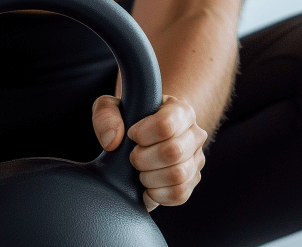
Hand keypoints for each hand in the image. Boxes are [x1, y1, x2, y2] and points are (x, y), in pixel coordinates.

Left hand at [91, 93, 206, 210]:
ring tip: (140, 170)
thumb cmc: (129, 118)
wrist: (144, 136)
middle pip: (173, 152)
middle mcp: (195, 133)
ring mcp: (196, 159)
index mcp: (180, 109)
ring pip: (178, 176)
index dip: (142, 135)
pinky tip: (147, 185)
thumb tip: (112, 141)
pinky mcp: (192, 182)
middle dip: (143, 158)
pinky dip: (158, 194)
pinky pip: (179, 194)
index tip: (131, 135)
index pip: (166, 125)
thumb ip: (106, 115)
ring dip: (149, 177)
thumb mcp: (112, 107)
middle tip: (132, 156)